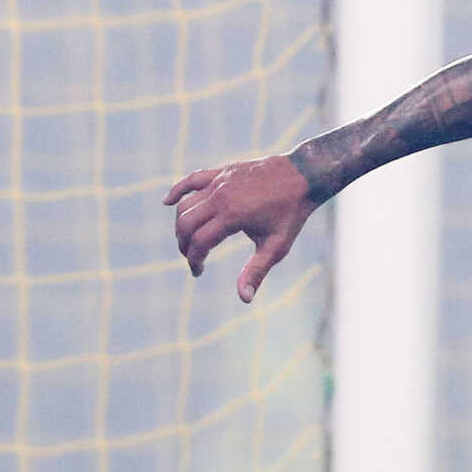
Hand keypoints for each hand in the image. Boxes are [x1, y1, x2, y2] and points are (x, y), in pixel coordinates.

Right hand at [166, 154, 315, 302]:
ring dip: (181, 225)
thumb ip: (256, 271)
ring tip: (189, 241)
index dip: (194, 260)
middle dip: (184, 245)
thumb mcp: (277, 246)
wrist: (303, 176)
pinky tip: (168, 203)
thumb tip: (244, 299)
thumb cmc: (291, 214)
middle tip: (192, 258)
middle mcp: (220, 197)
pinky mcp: (220, 172)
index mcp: (233, 216)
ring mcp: (218, 182)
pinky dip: (177, 191)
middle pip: (186, 224)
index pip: (200, 243)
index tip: (198, 272)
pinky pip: (191, 180)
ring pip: (186, 205)